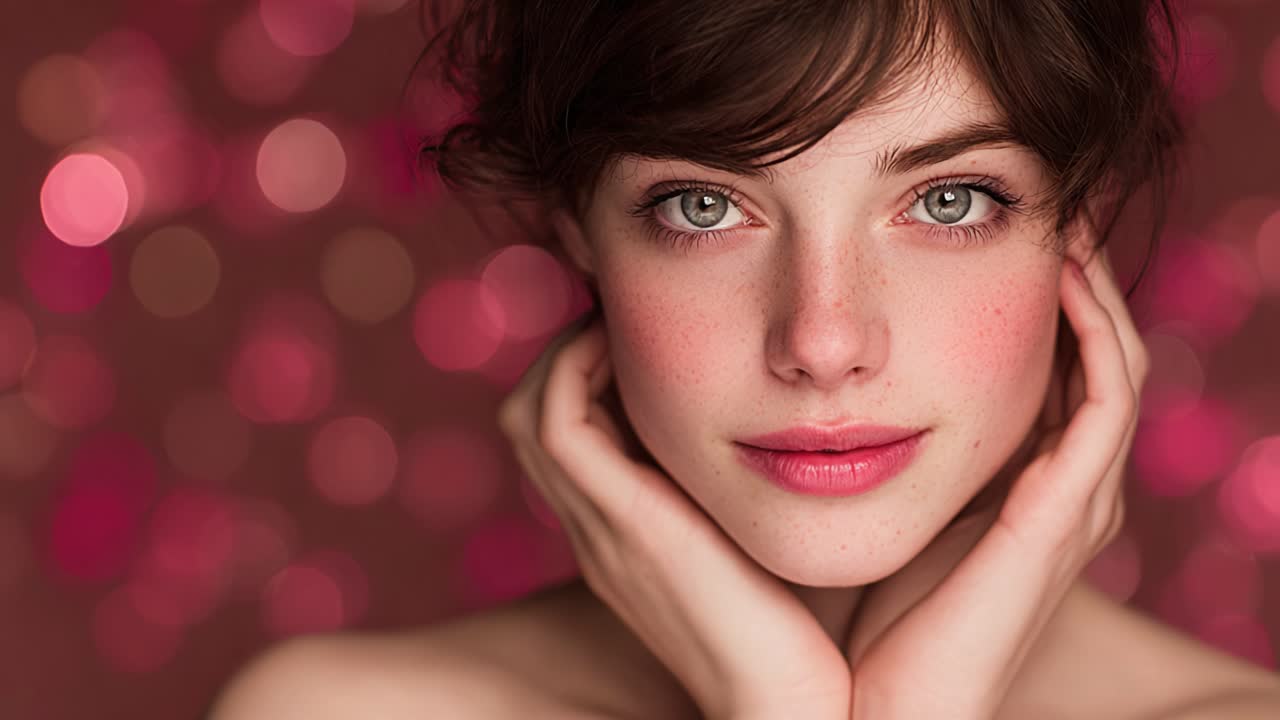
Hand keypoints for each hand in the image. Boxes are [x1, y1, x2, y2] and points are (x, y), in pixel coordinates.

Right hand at [498, 309, 851, 719]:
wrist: (786, 705)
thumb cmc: (800, 632)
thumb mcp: (761, 549)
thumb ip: (748, 500)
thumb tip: (793, 437)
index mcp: (626, 538)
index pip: (572, 439)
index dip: (592, 377)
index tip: (647, 337)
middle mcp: (598, 530)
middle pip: (532, 419)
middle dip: (571, 355)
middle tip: (627, 319)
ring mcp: (600, 528)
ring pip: (530, 413)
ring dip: (570, 355)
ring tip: (627, 327)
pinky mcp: (620, 523)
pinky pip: (556, 424)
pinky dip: (577, 370)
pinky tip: (636, 351)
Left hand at [843, 249, 1148, 718]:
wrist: (875, 710)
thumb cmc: (858, 617)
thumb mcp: (871, 507)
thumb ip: (872, 448)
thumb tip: (819, 376)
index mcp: (1020, 490)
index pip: (1051, 372)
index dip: (1039, 301)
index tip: (997, 230)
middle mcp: (1061, 492)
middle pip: (1095, 357)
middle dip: (1076, 277)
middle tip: (1047, 201)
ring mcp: (1073, 505)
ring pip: (1112, 365)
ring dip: (1094, 287)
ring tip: (1063, 216)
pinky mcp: (1063, 518)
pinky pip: (1104, 402)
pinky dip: (1094, 332)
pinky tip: (1062, 275)